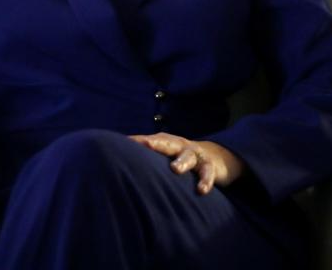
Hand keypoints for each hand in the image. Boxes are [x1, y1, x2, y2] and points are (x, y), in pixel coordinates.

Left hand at [128, 132, 245, 194]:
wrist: (215, 156)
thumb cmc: (180, 157)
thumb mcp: (165, 154)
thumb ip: (147, 159)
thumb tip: (116, 165)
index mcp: (165, 143)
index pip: (148, 141)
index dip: (136, 141)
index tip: (122, 144)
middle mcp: (178, 145)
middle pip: (166, 143)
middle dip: (155, 143)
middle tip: (145, 144)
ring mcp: (194, 154)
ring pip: (188, 156)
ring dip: (182, 162)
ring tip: (175, 169)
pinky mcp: (209, 165)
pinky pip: (207, 172)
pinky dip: (205, 181)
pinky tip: (201, 190)